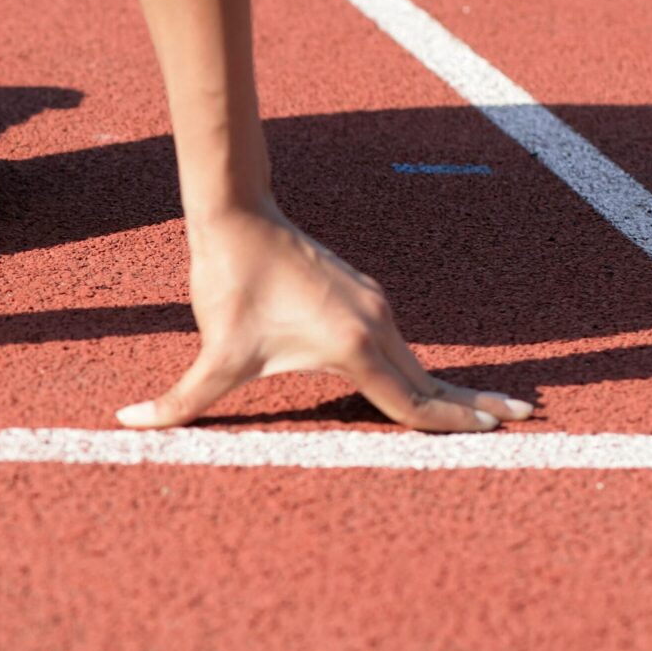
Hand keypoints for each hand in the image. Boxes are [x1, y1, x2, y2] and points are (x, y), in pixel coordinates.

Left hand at [119, 203, 532, 432]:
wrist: (238, 216)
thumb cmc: (228, 284)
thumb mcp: (213, 354)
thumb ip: (179, 402)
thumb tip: (126, 424)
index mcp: (354, 346)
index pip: (413, 401)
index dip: (451, 424)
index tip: (493, 435)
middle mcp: (377, 325)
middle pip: (431, 380)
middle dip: (475, 405)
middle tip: (525, 420)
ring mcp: (376, 307)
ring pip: (418, 361)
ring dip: (451, 387)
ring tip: (491, 408)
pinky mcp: (364, 297)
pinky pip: (402, 344)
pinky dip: (425, 368)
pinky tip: (430, 381)